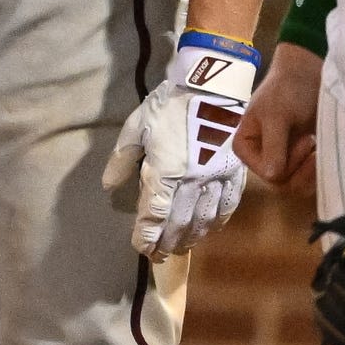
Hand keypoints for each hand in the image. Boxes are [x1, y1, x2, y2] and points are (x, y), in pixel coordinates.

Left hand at [103, 34, 257, 259]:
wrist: (212, 88)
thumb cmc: (169, 105)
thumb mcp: (136, 126)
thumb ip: (122, 159)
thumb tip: (110, 186)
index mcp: (165, 171)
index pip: (154, 214)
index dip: (147, 235)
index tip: (141, 248)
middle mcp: (192, 182)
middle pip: (179, 223)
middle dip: (167, 242)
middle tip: (159, 256)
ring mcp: (216, 180)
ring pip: (204, 220)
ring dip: (191, 237)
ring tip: (180, 247)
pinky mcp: (235, 175)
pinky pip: (227, 207)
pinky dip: (216, 222)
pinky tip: (208, 229)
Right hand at [237, 40, 322, 188]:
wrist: (310, 75)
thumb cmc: (287, 91)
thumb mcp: (277, 116)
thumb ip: (273, 146)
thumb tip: (272, 177)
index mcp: (246, 147)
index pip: (266, 174)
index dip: (286, 163)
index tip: (300, 139)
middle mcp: (261, 157)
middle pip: (282, 183)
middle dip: (300, 166)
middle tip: (310, 140)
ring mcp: (282, 160)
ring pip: (297, 184)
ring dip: (311, 168)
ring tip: (317, 144)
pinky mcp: (300, 160)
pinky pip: (308, 178)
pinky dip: (319, 169)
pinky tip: (322, 151)